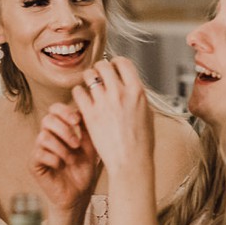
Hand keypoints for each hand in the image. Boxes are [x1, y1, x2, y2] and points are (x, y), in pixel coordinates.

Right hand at [31, 102, 102, 213]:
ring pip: (43, 136)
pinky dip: (54, 159)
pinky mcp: (34, 164)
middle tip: (77, 144)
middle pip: (47, 119)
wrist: (79, 194)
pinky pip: (39, 153)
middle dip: (64, 130)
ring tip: (71, 160)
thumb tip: (84, 109)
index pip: (55, 109)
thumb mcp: (90, 147)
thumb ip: (87, 129)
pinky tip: (61, 166)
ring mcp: (39, 149)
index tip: (77, 121)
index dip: (64, 111)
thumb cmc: (84, 170)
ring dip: (61, 148)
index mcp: (59, 129)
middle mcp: (47, 136)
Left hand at [70, 57, 153, 180]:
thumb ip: (136, 96)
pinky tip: (82, 98)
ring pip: (89, 75)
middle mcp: (120, 93)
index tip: (113, 67)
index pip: (123, 63)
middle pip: (104, 65)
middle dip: (100, 68)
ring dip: (88, 78)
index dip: (116, 63)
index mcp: (137, 91)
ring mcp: (104, 103)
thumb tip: (129, 85)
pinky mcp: (90, 114)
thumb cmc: (141, 142)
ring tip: (89, 85)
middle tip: (98, 75)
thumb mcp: (147, 113)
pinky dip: (79, 92)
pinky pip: (78, 92)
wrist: (131, 161)